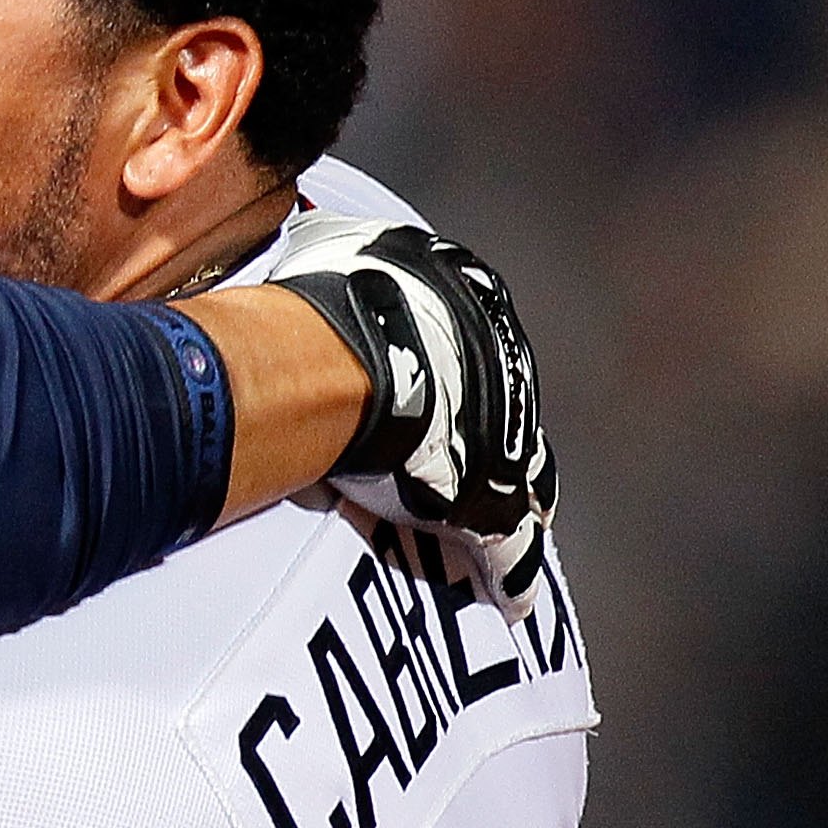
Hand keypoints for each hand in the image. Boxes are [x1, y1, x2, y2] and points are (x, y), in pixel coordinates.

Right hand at [265, 217, 558, 617]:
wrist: (345, 354)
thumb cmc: (329, 298)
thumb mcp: (333, 249)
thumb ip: (332, 252)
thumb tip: (303, 229)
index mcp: (474, 300)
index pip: (478, 342)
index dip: (458, 370)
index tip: (439, 390)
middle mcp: (505, 365)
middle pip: (508, 408)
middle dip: (491, 436)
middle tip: (468, 465)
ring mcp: (504, 436)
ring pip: (524, 474)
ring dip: (513, 501)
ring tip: (505, 532)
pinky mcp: (489, 500)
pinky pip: (507, 547)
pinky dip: (508, 573)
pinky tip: (511, 598)